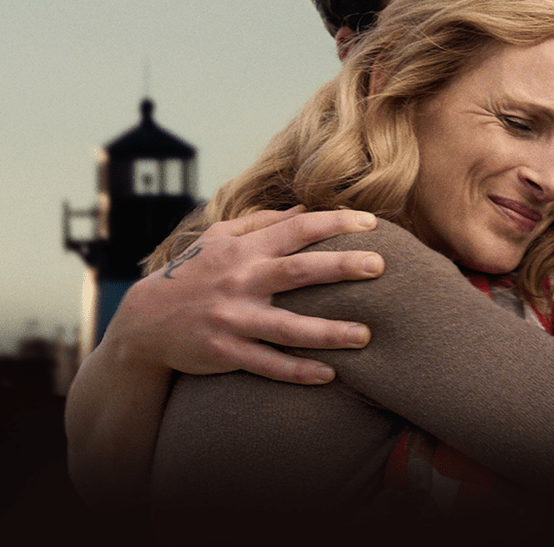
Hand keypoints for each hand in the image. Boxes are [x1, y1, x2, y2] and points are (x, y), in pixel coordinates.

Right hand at [107, 206, 383, 383]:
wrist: (143, 322)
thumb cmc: (191, 274)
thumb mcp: (217, 239)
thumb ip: (261, 222)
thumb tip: (303, 208)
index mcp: (244, 250)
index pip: (296, 229)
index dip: (334, 222)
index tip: (371, 223)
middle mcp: (241, 281)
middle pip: (299, 271)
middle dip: (341, 267)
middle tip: (380, 266)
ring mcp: (233, 318)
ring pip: (287, 327)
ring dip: (328, 332)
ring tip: (366, 335)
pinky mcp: (225, 351)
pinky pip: (267, 364)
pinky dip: (297, 371)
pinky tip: (330, 375)